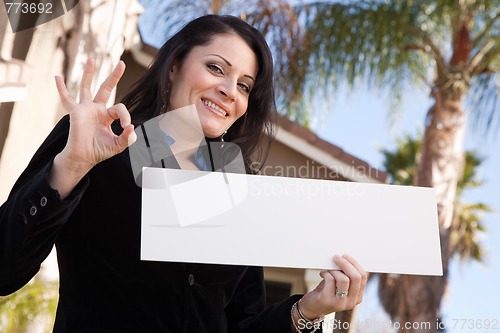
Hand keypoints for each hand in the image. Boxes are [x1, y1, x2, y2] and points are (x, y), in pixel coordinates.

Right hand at [54, 58, 136, 173]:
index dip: (126, 116)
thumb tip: (132, 127)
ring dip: (89, 73)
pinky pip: (67, 99)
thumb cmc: (100, 151)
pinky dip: (61, 88)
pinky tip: (57, 77)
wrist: (83, 158)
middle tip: (122, 63)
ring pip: (86, 87)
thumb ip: (128, 138)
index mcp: (108, 115)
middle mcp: (97, 109)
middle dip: (114, 76)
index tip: (127, 127)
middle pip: (106, 88)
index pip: (120, 108)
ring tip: (92, 59)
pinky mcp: (75, 113)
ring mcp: (85, 109)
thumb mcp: (118, 145)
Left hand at [298, 254, 366, 318]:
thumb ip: (345, 275)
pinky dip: (326, 273)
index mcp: (358, 296)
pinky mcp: (328, 300)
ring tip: (328, 268)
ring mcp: (340, 303)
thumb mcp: (339, 286)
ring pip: (344, 279)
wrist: (312, 308)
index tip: (346, 256)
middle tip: (337, 257)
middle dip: (346, 264)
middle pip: (356, 277)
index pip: (363, 276)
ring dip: (334, 269)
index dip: (354, 263)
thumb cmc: (326, 292)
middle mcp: (352, 301)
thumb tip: (344, 258)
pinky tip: (322, 273)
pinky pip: (330, 280)